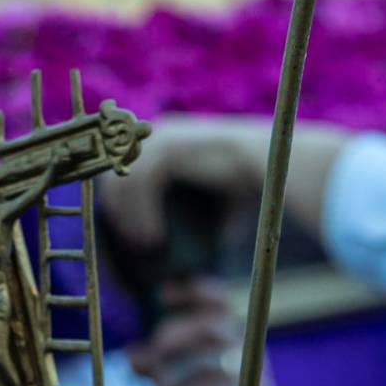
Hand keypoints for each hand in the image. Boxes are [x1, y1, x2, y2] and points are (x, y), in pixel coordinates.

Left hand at [98, 117, 268, 253]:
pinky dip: (143, 215)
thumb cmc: (244, 186)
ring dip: (129, 221)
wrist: (268, 166)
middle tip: (132, 250)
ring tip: (144, 250)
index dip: (120, 210)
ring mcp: (160, 139)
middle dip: (119, 217)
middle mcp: (155, 136)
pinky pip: (143, 186)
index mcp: (159, 143)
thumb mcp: (208, 202)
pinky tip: (154, 239)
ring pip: (126, 185)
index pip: (123, 176)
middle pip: (117, 180)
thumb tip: (179, 250)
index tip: (126, 241)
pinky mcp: (170, 150)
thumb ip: (187, 217)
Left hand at [127, 277, 284, 385]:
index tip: (164, 293)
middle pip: (214, 325)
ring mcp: (257, 379)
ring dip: (174, 385)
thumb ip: (162, 370)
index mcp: (234, 339)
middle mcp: (249, 352)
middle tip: (153, 350)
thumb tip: (131, 356)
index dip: (195, 290)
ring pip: (210, 367)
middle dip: (177, 332)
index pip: (221, 301)